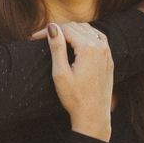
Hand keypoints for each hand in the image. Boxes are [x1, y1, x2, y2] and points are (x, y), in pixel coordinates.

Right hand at [46, 22, 113, 140]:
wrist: (93, 115)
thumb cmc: (74, 98)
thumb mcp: (60, 73)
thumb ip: (56, 48)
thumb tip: (52, 27)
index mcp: (87, 48)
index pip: (66, 29)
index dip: (48, 30)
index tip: (34, 38)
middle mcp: (100, 47)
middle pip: (76, 27)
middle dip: (59, 29)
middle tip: (43, 38)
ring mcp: (107, 52)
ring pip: (88, 30)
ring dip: (72, 30)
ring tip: (56, 38)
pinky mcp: (109, 59)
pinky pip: (98, 38)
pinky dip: (86, 34)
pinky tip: (77, 40)